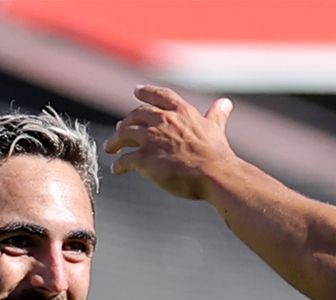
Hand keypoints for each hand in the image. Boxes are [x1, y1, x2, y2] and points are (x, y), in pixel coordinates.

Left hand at [104, 86, 237, 200]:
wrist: (213, 173)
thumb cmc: (216, 153)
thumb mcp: (215, 128)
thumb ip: (217, 115)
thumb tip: (226, 103)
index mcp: (180, 111)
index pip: (159, 96)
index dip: (146, 92)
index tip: (136, 90)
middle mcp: (162, 120)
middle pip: (136, 115)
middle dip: (127, 122)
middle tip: (120, 127)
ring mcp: (151, 139)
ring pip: (125, 134)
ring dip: (115, 141)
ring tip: (110, 148)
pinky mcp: (144, 159)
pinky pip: (125, 160)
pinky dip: (118, 165)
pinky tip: (115, 169)